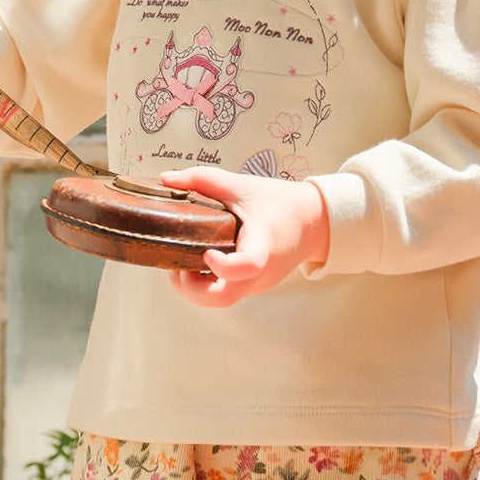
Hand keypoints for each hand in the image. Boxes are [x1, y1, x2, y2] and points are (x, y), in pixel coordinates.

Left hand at [160, 167, 329, 307]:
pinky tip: (198, 260)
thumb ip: (202, 179)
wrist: (313, 220)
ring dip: (195, 287)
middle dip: (191, 289)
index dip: (222, 266)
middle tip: (176, 265)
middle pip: (223, 299)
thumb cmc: (278, 201)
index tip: (206, 252)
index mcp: (262, 243)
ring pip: (221, 300)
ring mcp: (258, 283)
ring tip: (182, 259)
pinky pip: (226, 292)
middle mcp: (261, 271)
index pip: (247, 265)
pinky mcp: (254, 286)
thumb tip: (166, 179)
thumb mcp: (241, 184)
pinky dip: (207, 282)